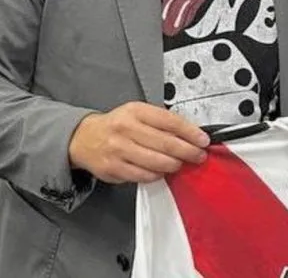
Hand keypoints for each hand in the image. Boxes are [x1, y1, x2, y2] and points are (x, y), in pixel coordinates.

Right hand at [68, 102, 210, 183]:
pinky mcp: (113, 168)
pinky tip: (161, 171)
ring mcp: (118, 150)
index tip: (203, 140)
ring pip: (156, 162)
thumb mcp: (138, 114)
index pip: (170, 121)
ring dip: (174, 165)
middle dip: (188, 151)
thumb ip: (161, 122)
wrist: (84, 138)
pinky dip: (157, 175)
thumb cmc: (117, 125)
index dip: (190, 132)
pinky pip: (143, 175)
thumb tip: (191, 134)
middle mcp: (126, 129)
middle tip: (198, 155)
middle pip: (166, 143)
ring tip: (180, 164)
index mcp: (135, 111)